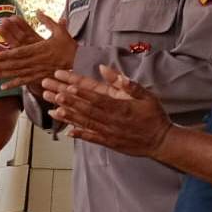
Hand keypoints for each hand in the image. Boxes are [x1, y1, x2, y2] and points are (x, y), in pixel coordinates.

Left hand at [0, 13, 78, 89]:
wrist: (79, 61)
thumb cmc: (68, 46)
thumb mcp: (60, 31)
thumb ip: (47, 21)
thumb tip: (38, 10)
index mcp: (39, 49)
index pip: (20, 52)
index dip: (7, 54)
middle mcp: (36, 61)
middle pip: (15, 64)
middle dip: (0, 66)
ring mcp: (37, 70)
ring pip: (17, 73)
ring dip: (3, 75)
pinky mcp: (39, 77)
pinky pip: (24, 82)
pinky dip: (13, 84)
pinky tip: (2, 87)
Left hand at [41, 66, 172, 157]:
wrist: (161, 141)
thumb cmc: (154, 116)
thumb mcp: (146, 96)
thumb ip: (127, 84)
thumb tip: (106, 69)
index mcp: (120, 107)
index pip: (97, 98)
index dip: (81, 93)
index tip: (67, 86)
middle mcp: (111, 120)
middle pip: (85, 109)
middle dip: (66, 100)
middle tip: (51, 92)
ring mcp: (109, 132)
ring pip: (85, 123)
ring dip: (67, 116)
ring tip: (51, 109)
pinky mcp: (109, 142)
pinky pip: (91, 138)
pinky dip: (79, 134)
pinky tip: (66, 131)